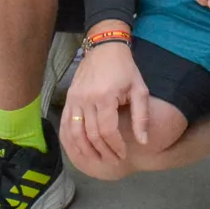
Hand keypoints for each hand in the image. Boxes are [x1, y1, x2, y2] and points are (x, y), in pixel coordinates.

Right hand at [61, 34, 149, 169]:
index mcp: (105, 97)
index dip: (115, 146)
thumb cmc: (125, 69)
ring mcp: (74, 99)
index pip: (107, 131)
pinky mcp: (69, 98)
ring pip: (75, 133)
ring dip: (85, 150)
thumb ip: (141, 117)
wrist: (104, 47)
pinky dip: (70, 139)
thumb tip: (143, 142)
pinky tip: (79, 149)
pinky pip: (66, 124)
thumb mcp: (139, 89)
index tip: (123, 154)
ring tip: (97, 159)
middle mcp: (86, 99)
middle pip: (91, 135)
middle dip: (103, 152)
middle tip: (114, 161)